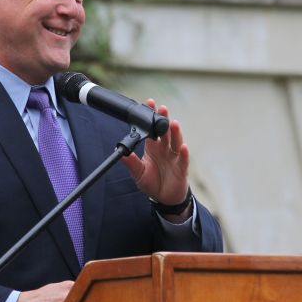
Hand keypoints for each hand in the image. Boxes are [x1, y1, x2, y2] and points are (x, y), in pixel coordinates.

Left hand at [119, 101, 190, 219]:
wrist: (164, 199)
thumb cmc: (152, 183)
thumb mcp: (138, 173)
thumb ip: (131, 162)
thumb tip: (119, 151)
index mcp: (153, 148)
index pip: (152, 129)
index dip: (151, 116)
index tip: (149, 103)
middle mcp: (164, 149)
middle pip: (165, 132)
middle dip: (164, 120)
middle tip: (162, 108)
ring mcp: (174, 157)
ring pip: (175, 142)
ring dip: (175, 132)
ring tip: (173, 123)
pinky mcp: (181, 168)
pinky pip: (182, 159)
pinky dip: (183, 153)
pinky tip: (182, 146)